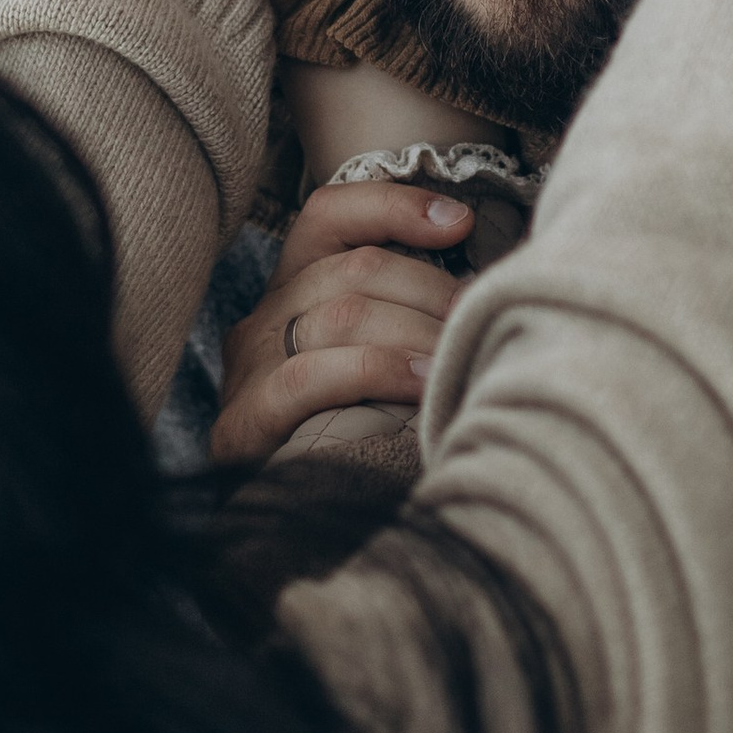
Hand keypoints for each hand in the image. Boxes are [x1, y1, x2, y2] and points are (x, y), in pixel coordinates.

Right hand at [209, 167, 474, 465]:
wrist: (278, 526)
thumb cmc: (344, 435)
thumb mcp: (372, 364)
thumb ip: (407, 319)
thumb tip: (486, 289)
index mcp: (293, 289)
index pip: (331, 215)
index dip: (394, 206)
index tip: (458, 223)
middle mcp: (265, 317)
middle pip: (354, 268)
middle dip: (432, 289)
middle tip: (480, 317)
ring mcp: (250, 367)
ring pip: (343, 315)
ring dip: (417, 332)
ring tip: (459, 356)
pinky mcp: (245, 418)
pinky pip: (311, 375)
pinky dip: (376, 371)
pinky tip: (422, 386)